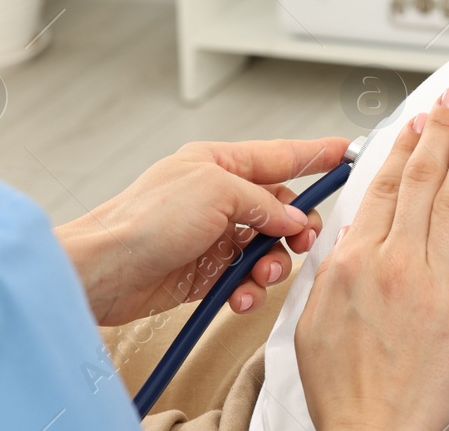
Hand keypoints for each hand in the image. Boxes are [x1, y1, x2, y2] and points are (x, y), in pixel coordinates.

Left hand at [55, 137, 348, 325]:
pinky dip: (250, 290)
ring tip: (264, 274)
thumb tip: (290, 217)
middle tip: (303, 239)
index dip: (315, 154)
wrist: (104, 271)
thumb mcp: (217, 191)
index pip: (280, 155)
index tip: (345, 152)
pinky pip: (245, 280)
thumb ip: (263, 201)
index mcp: (219, 164)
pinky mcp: (205, 273)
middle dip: (297, 226)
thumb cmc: (144, 219)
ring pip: (267, 248)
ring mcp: (213, 236)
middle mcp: (218, 197)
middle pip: (280, 207)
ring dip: (273, 264)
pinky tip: (241, 296)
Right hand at [296, 86, 448, 430]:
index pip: (383, 188)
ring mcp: (433, 284)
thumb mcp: (313, 324)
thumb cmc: (345, 392)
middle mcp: (393, 264)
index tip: (418, 122)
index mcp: (352, 264)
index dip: (404, 148)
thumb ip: (333, 271)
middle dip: (441, 132)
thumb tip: (354, 232)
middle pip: (422, 182)